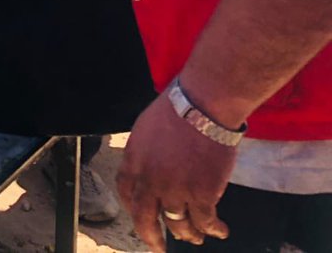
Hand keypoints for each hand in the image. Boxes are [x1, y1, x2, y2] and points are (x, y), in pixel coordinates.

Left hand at [116, 92, 233, 251]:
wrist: (202, 108)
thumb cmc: (176, 110)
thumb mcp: (146, 128)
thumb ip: (146, 153)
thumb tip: (151, 166)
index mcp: (133, 161)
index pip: (126, 192)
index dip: (133, 208)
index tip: (141, 217)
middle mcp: (149, 180)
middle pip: (144, 218)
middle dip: (151, 237)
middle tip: (158, 248)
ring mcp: (175, 190)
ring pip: (178, 223)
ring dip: (188, 234)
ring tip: (195, 238)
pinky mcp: (202, 195)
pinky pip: (206, 221)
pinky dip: (214, 229)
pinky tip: (220, 231)